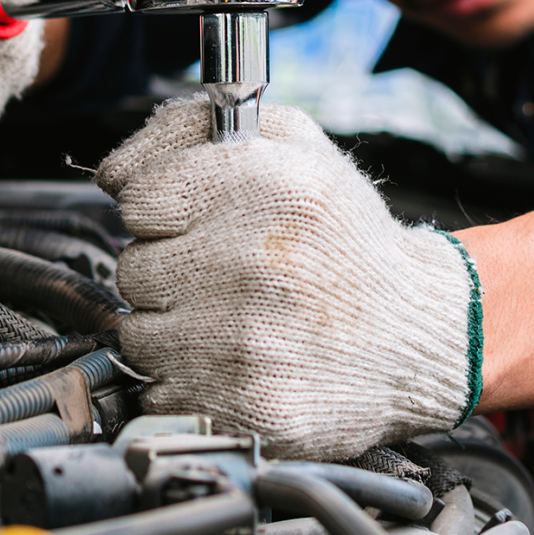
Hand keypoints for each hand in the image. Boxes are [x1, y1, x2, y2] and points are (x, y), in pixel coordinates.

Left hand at [96, 97, 483, 460]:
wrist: (420, 335)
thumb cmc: (348, 242)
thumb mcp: (296, 146)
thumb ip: (195, 128)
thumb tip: (113, 171)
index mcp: (266, 186)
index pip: (137, 200)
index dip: (164, 214)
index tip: (197, 226)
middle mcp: (252, 262)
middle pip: (133, 270)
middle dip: (172, 273)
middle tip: (228, 278)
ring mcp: (244, 341)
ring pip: (139, 335)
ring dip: (175, 331)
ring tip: (236, 322)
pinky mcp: (243, 405)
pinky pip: (160, 391)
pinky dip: (188, 383)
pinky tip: (240, 365)